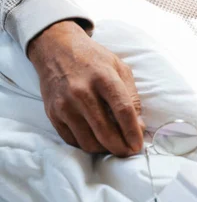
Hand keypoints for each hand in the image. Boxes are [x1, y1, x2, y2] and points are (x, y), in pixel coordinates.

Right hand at [27, 20, 143, 156]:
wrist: (56, 49)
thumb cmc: (94, 59)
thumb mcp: (120, 68)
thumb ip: (131, 96)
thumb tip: (138, 126)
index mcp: (104, 78)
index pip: (123, 110)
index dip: (133, 131)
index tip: (139, 145)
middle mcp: (82, 92)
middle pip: (105, 131)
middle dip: (120, 147)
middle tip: (129, 152)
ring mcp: (65, 104)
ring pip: (88, 141)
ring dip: (104, 150)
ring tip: (114, 147)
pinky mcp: (52, 113)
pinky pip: (72, 140)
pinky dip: (87, 145)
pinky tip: (97, 141)